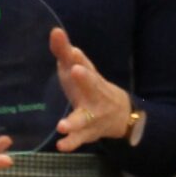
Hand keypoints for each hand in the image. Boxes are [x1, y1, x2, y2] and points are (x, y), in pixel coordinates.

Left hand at [49, 28, 133, 152]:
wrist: (121, 114)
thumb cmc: (89, 86)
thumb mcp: (78, 68)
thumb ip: (64, 51)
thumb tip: (54, 31)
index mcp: (89, 76)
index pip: (85, 64)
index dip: (79, 58)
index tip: (73, 51)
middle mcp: (94, 94)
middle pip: (91, 85)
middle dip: (85, 78)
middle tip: (75, 70)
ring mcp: (93, 114)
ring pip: (84, 118)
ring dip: (73, 122)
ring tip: (62, 126)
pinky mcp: (88, 132)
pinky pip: (80, 139)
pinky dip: (71, 143)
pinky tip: (61, 146)